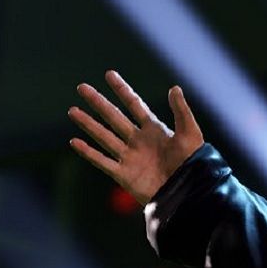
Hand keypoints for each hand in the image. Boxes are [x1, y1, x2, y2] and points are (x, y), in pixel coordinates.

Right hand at [67, 70, 204, 204]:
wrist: (189, 193)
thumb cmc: (194, 164)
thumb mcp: (190, 134)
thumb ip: (182, 112)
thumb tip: (174, 87)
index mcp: (155, 130)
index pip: (134, 105)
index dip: (122, 89)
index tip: (109, 74)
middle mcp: (139, 141)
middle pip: (114, 117)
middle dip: (98, 102)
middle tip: (82, 87)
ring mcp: (130, 157)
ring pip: (104, 136)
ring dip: (88, 124)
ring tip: (72, 111)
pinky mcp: (124, 175)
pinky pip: (102, 161)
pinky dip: (88, 152)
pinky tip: (74, 141)